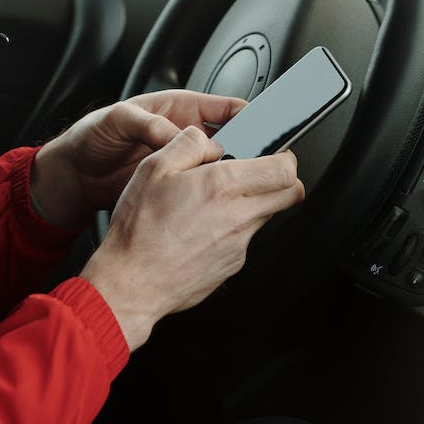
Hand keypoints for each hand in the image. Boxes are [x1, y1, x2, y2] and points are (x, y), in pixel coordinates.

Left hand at [29, 90, 247, 230]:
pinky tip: (220, 201)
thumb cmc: (92, 136)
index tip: (268, 126)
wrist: (75, 175)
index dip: (250, 114)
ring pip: (220, 167)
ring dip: (231, 174)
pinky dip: (213, 195)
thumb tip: (175, 135)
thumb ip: (148, 124)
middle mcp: (187, 134)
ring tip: (243, 183)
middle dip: (248, 148)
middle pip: (232, 138)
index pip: (227, 107)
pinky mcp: (176, 187)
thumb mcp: (118, 119)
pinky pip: (203, 189)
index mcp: (179, 108)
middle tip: (259, 161)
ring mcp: (184, 163)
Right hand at [80, 128, 303, 350]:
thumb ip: (188, 143)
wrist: (132, 283)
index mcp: (222, 186)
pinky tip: (203, 228)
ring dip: (255, 204)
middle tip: (260, 173)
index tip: (273, 153)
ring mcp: (239, 245)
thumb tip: (209, 140)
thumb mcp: (153, 169)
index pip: (284, 169)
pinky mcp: (232, 266)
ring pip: (267, 216)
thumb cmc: (140, 230)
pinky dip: (233, 230)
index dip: (284, 156)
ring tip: (216, 201)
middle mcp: (239, 217)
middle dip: (282, 180)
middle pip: (291, 194)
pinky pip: (245, 240)